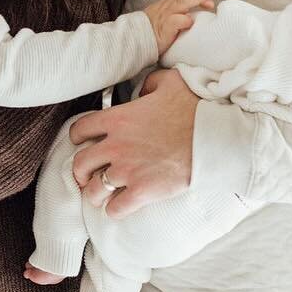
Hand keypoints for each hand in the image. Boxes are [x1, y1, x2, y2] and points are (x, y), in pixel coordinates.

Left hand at [68, 67, 197, 217]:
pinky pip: (116, 208)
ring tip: (101, 195)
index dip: (78, 137)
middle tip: (87, 175)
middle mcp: (116, 146)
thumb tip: (143, 90)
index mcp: (118, 119)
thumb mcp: (171, 81)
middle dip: (80, 171)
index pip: (80, 129)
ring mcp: (127, 170)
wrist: (214, 136)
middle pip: (80, 163)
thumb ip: (150, 82)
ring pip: (94, 190)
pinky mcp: (142, 191)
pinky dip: (114, 210)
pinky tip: (119, 207)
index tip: (82, 142)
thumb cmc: (195, 108)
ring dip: (95, 193)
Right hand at [142, 0, 216, 55]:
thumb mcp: (165, 17)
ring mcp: (165, 16)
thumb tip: (195, 16)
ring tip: (210, 1)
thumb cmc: (152, 31)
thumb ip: (178, 13)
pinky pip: (174, 21)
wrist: (134, 39)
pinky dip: (184, 20)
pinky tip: (191, 22)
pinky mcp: (163, 29)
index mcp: (168, 4)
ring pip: (181, 2)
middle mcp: (167, 7)